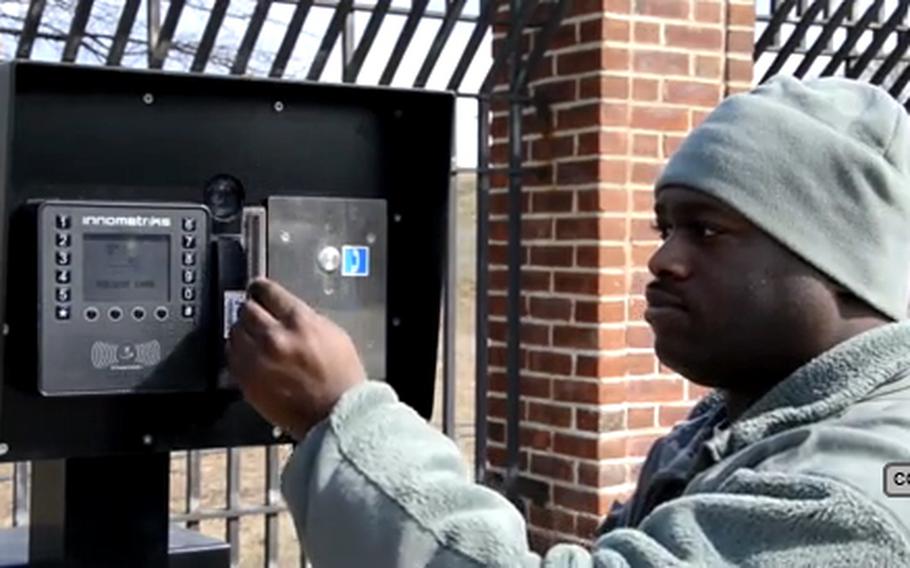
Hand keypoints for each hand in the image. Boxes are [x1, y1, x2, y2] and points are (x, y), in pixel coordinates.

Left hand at [227, 278, 366, 438]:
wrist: (336, 412)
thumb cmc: (341, 378)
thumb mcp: (333, 333)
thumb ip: (305, 317)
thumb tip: (284, 309)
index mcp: (299, 321)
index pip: (267, 291)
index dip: (260, 288)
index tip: (257, 288)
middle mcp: (274, 337)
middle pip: (246, 309)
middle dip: (252, 309)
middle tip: (256, 314)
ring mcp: (257, 360)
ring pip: (234, 331)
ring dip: (243, 331)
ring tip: (253, 336)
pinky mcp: (247, 380)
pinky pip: (231, 356)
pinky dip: (237, 352)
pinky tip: (249, 354)